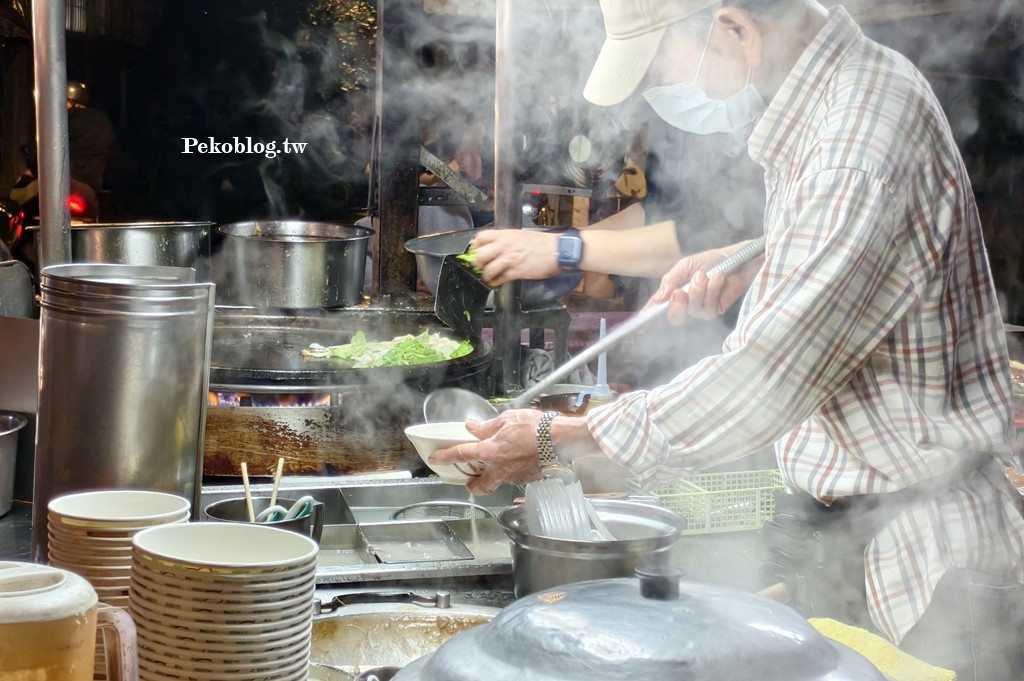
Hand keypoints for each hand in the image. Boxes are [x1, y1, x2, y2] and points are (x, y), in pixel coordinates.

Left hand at [429, 409, 544, 495]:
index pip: (461, 454)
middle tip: (471, 478)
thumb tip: (472, 427)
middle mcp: (499, 469)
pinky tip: (518, 458)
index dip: (445, 456)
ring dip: (495, 474)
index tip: (435, 458)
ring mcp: (514, 477)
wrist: (560, 440)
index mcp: (490, 452)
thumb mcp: (506, 419)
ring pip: (498, 481)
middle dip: (473, 485)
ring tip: (500, 459)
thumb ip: (486, 426)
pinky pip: (514, 477)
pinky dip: (512, 469)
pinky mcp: (527, 479)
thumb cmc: (535, 427)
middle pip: (479, 486)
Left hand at [471, 230, 559, 287]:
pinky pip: (499, 279)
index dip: (475, 246)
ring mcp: (509, 260)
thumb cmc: (541, 242)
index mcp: (504, 235)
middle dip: (478, 263)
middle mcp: (503, 246)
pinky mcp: (515, 272)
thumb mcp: (520, 235)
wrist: (557, 250)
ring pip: (487, 270)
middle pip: (480, 255)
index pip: (480, 237)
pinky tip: (497, 282)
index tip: (476, 252)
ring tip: (490, 277)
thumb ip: (506, 240)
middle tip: (482, 267)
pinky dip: (495, 282)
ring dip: (486, 276)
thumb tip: (494, 247)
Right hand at [645, 245, 759, 324]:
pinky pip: (709, 307)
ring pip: (693, 310)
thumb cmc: (710, 260)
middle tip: (680, 292)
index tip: (643, 317)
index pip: (659, 306)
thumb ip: (671, 280)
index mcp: (674, 293)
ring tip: (706, 274)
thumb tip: (659, 298)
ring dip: (698, 290)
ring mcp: (701, 309)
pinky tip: (718, 278)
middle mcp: (686, 304)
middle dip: (677, 305)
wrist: (736, 259)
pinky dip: (713, 290)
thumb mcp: (685, 265)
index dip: (650, 313)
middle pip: (675, 317)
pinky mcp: (716, 310)